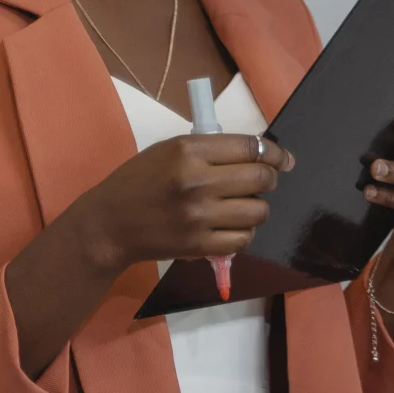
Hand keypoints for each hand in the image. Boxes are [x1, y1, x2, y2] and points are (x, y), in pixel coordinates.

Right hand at [68, 133, 295, 272]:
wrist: (109, 224)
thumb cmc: (139, 181)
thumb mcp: (169, 151)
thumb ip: (211, 150)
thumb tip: (260, 153)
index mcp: (188, 151)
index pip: (250, 147)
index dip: (275, 153)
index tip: (284, 160)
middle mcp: (197, 181)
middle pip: (261, 178)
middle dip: (269, 179)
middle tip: (262, 182)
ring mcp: (199, 216)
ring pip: (258, 211)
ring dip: (257, 208)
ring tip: (241, 206)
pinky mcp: (199, 245)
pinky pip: (243, 239)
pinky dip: (243, 232)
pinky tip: (231, 226)